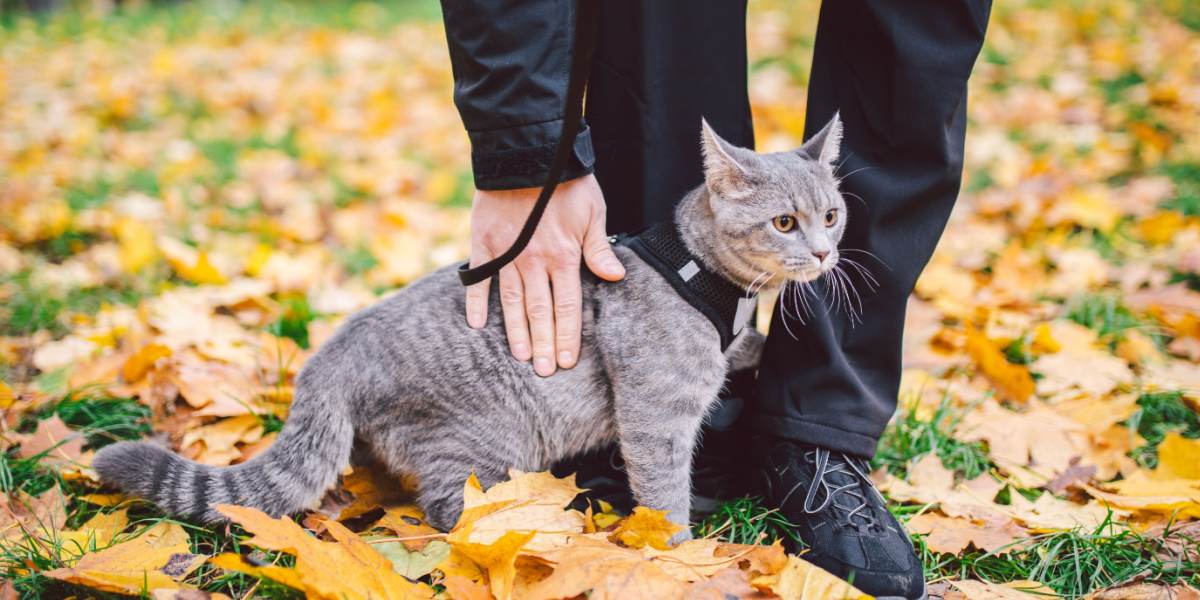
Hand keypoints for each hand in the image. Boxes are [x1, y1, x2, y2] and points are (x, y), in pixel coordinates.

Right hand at [466, 174, 624, 376]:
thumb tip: (616, 277)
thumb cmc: (566, 181)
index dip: (567, 336)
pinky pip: (479, 279)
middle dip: (543, 345)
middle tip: (544, 372)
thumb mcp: (593, 211)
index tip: (567, 361)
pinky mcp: (484, 243)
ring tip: (521, 357)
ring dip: (516, 332)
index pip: (567, 306)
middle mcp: (534, 262)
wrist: (525, 152)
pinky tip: (476, 324)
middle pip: (540, 312)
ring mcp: (506, 254)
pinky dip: (476, 301)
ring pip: (512, 302)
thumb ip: (599, 248)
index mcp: (563, 256)